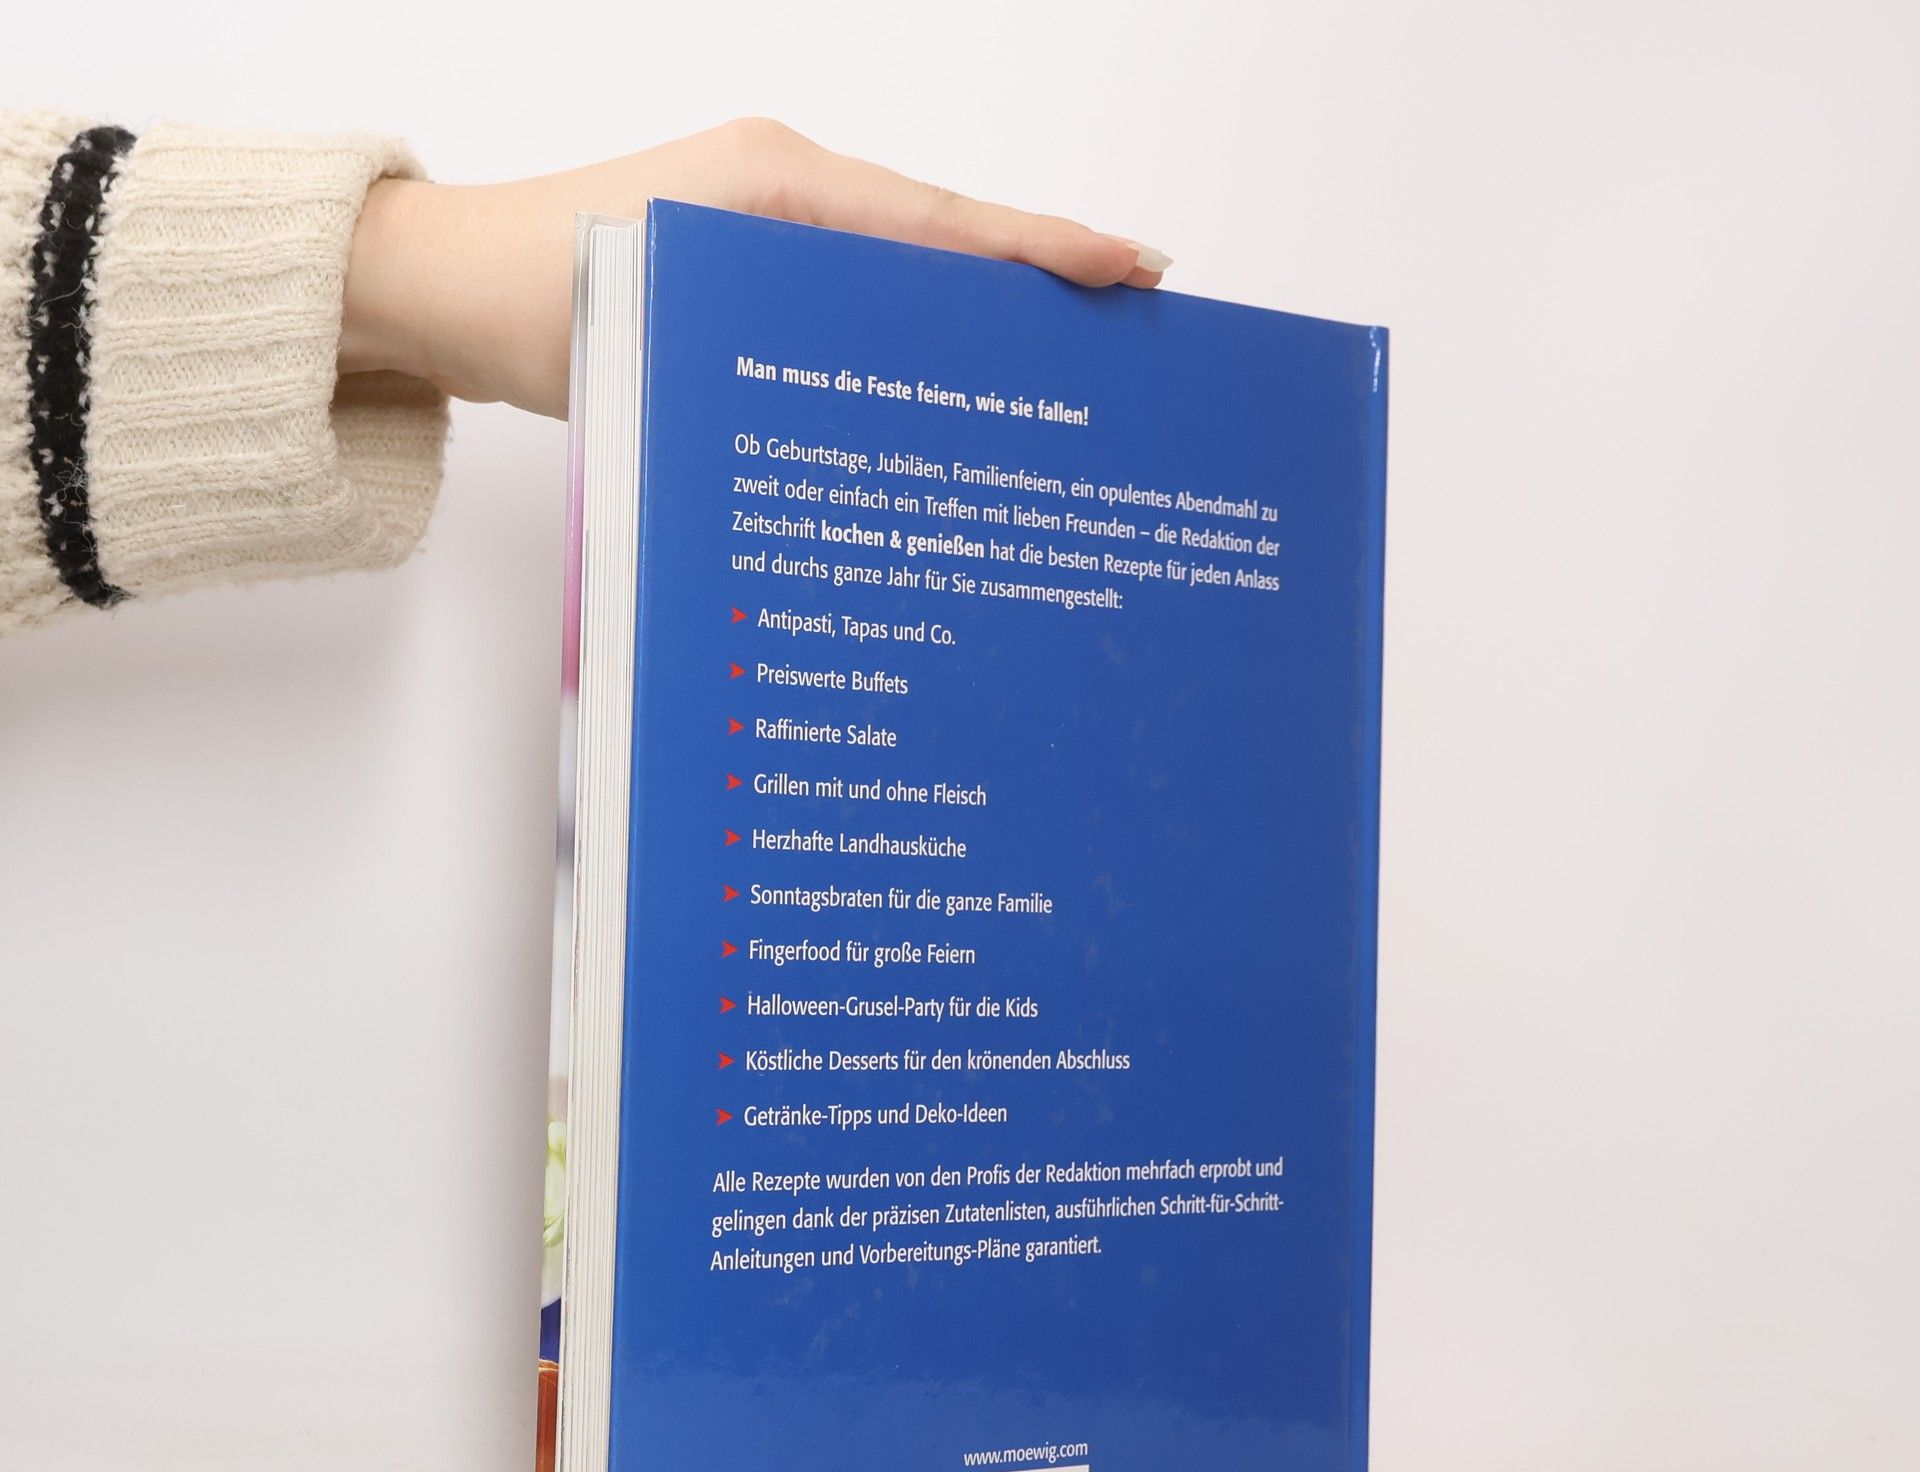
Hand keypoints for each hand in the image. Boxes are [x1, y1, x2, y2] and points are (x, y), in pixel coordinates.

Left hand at [339, 118, 1170, 418]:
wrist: (436, 290)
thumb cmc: (525, 299)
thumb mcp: (661, 322)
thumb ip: (779, 345)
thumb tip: (894, 403)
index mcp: (778, 183)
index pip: (940, 221)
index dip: (1041, 249)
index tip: (1130, 265)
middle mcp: (786, 188)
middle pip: (943, 237)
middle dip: (1039, 274)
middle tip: (1133, 311)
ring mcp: (768, 222)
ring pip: (907, 265)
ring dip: (982, 305)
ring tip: (1070, 352)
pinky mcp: (748, 261)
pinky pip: (858, 288)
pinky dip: (915, 323)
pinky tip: (954, 372)